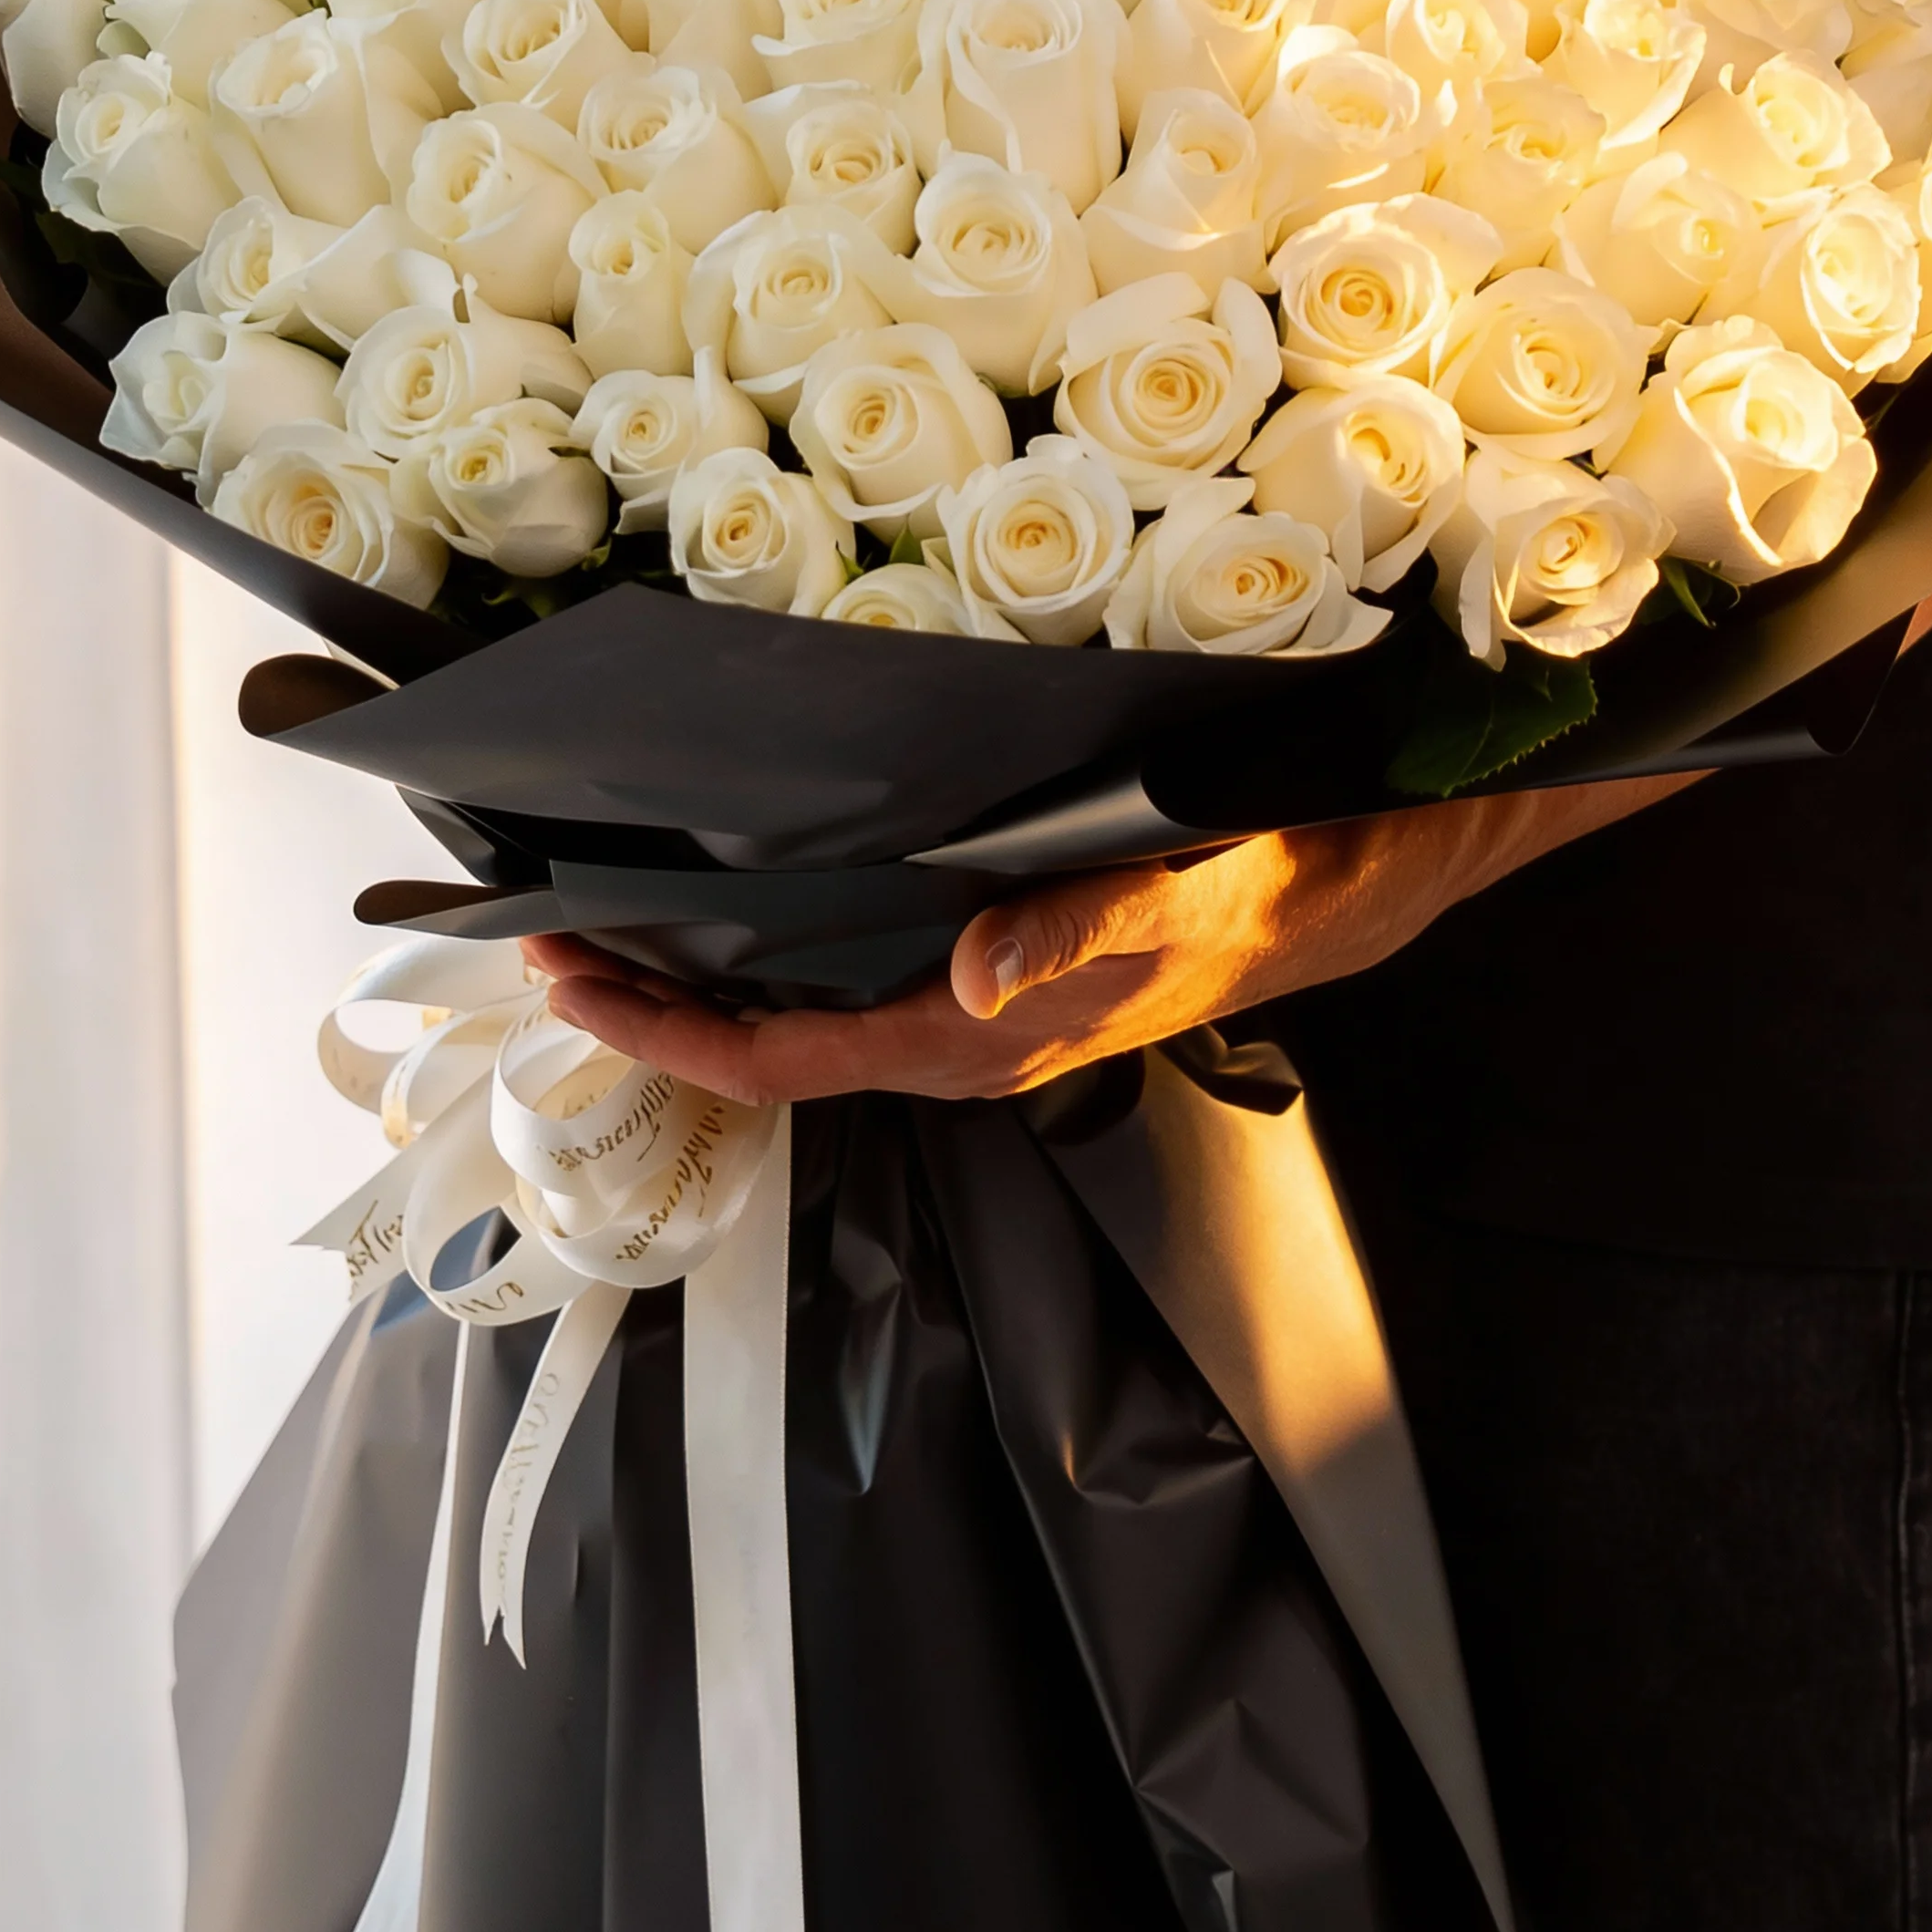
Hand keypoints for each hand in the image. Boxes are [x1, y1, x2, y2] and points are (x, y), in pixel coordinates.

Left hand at [526, 773, 1683, 1102]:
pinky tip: (758, 909)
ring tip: (619, 932)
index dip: (671, 1036)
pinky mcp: (1019, 969)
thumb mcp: (1198, 891)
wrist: (1383, 868)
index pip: (793, 1063)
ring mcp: (997, 1009)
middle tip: (548, 951)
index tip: (570, 983)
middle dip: (660, 1015)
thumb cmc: (1292, 878)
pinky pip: (870, 983)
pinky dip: (788, 955)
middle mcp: (980, 1036)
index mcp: (995, 1035)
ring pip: (820, 1021)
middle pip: (781, 1053)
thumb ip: (1086, 935)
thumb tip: (971, 979)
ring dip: (715, 988)